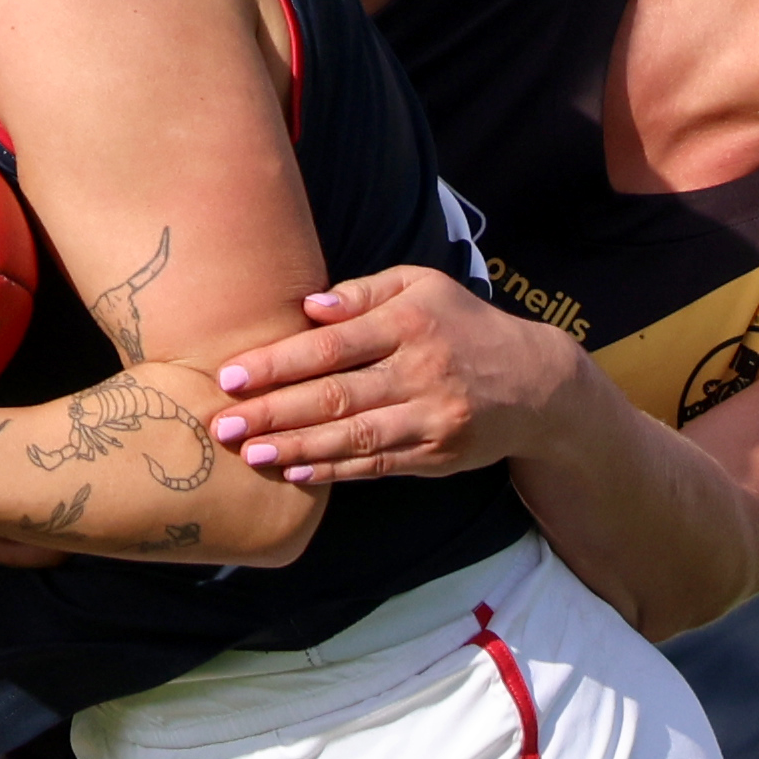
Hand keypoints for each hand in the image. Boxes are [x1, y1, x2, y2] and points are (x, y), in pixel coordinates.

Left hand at [202, 271, 580, 485]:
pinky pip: (376, 465)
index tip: (231, 376)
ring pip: (353, 437)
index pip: (332, 345)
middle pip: (336, 395)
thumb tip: (307, 306)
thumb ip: (363, 292)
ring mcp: (432, 418)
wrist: (536, 383)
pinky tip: (295, 471)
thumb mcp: (422, 287)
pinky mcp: (437, 455)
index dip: (279, 363)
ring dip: (296, 447)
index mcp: (411, 322)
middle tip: (223, 424)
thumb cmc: (462, 326)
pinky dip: (333, 471)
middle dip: (273, 412)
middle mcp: (422, 371)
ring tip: (250, 453)